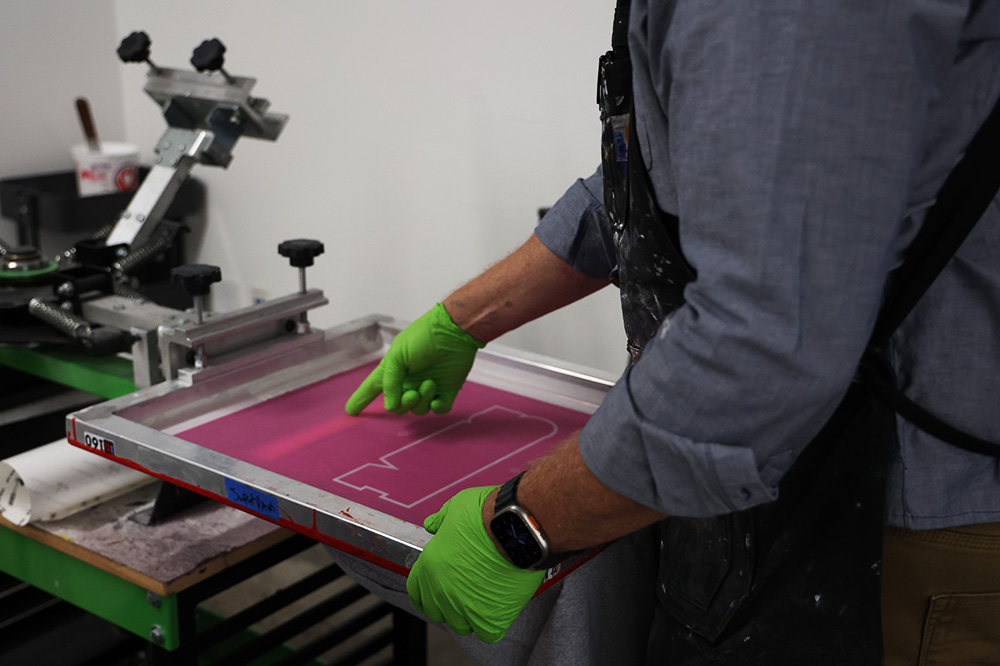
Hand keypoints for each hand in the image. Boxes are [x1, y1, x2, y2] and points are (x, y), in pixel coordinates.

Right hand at [345, 303, 483, 415]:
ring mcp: (427, 386)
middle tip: (412, 392)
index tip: (350, 411)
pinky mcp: (446, 390)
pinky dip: (438, 407)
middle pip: (397, 406)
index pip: (372, 387)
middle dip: (403, 403)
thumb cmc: (423, 337)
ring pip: (418, 409)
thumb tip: (390, 405)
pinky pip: (439, 408)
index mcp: (393, 370)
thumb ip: (390, 381)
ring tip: (431, 383)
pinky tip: (438, 398)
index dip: (361, 399)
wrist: (454, 331)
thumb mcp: (398, 354)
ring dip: (422, 400)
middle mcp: (408, 380)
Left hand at [406, 486, 544, 641]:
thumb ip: (441, 519)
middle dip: (447, 603)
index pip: (416, 592)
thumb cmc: (486, 514)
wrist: (515, 528)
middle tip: (464, 589)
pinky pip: (486, 633)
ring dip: (468, 615)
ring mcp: (466, 608)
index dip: (427, 588)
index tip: (438, 585)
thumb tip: (432, 524)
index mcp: (429, 567)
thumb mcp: (455, 506)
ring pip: (461, 625)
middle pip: (437, 611)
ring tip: (482, 598)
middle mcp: (442, 592)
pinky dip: (491, 625)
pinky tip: (497, 610)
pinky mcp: (492, 618)